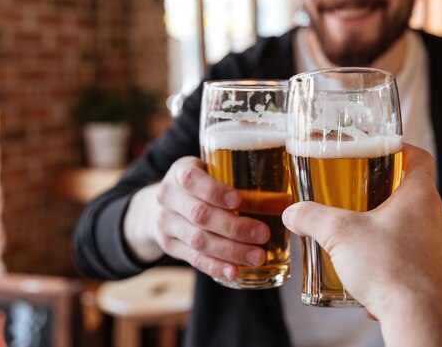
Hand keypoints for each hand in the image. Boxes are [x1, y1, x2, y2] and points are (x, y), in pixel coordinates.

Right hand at [123, 156, 270, 280]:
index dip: (215, 191)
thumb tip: (285, 196)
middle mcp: (168, 196)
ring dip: (230, 251)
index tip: (238, 200)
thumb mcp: (207, 169)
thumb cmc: (198, 183)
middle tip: (263, 234)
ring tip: (257, 256)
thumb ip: (233, 176)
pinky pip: (193, 259)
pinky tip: (235, 272)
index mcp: (180, 171)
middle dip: (234, 227)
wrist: (156, 203)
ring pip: (198, 240)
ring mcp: (165, 223)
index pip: (192, 179)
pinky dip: (216, 266)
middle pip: (200, 214)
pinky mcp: (169, 245)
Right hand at [282, 145, 441, 346]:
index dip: (403, 150)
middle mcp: (440, 220)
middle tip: (362, 202)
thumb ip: (312, 217)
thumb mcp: (339, 234)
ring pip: (419, 233)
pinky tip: (380, 282)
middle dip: (388, 198)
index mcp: (420, 198)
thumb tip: (292, 212)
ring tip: (367, 248)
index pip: (420, 158)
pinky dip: (402, 269)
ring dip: (395, 236)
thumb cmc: (387, 268)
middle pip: (416, 197)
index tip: (386, 152)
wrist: (418, 318)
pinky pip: (422, 266)